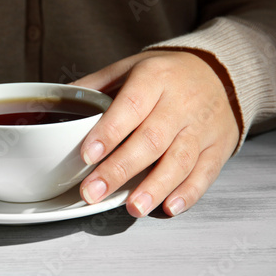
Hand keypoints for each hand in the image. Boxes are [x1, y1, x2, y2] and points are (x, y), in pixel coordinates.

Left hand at [73, 50, 240, 216]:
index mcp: (154, 78)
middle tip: (94, 192)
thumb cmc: (165, 74)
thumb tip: (56, 102)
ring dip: (154, 187)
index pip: (130, 107)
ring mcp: (202, 126)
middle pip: (151, 140)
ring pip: (179, 160)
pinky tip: (169, 207)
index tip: (86, 156)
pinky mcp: (218, 146)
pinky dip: (188, 193)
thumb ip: (95, 85)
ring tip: (132, 207)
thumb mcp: (130, 67)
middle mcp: (180, 103)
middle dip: (120, 169)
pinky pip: (205, 172)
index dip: (108, 133)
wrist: (218, 72)